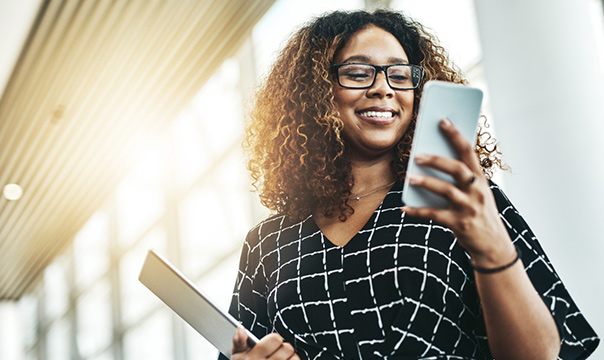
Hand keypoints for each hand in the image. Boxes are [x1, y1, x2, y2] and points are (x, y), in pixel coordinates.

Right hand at [231, 327, 299, 359]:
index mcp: (253, 357)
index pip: (275, 339)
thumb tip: (241, 330)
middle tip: (277, 353)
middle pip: (287, 348)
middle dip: (284, 349)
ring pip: (295, 359)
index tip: (271, 344)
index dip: (274, 339)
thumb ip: (238, 342)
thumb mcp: (236, 357)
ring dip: (290, 359)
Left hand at [401, 119, 515, 267]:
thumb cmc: (479, 212)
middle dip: (437, 160)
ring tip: (410, 177)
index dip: (456, 135)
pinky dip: (417, 212)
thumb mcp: (476, 192)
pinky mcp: (459, 224)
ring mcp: (468, 208)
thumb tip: (430, 158)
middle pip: (457, 169)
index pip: (468, 152)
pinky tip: (404, 208)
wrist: (493, 245)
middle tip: (418, 154)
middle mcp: (477, 191)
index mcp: (480, 179)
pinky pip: (434, 215)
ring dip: (426, 182)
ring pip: (446, 191)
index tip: (443, 121)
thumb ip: (460, 177)